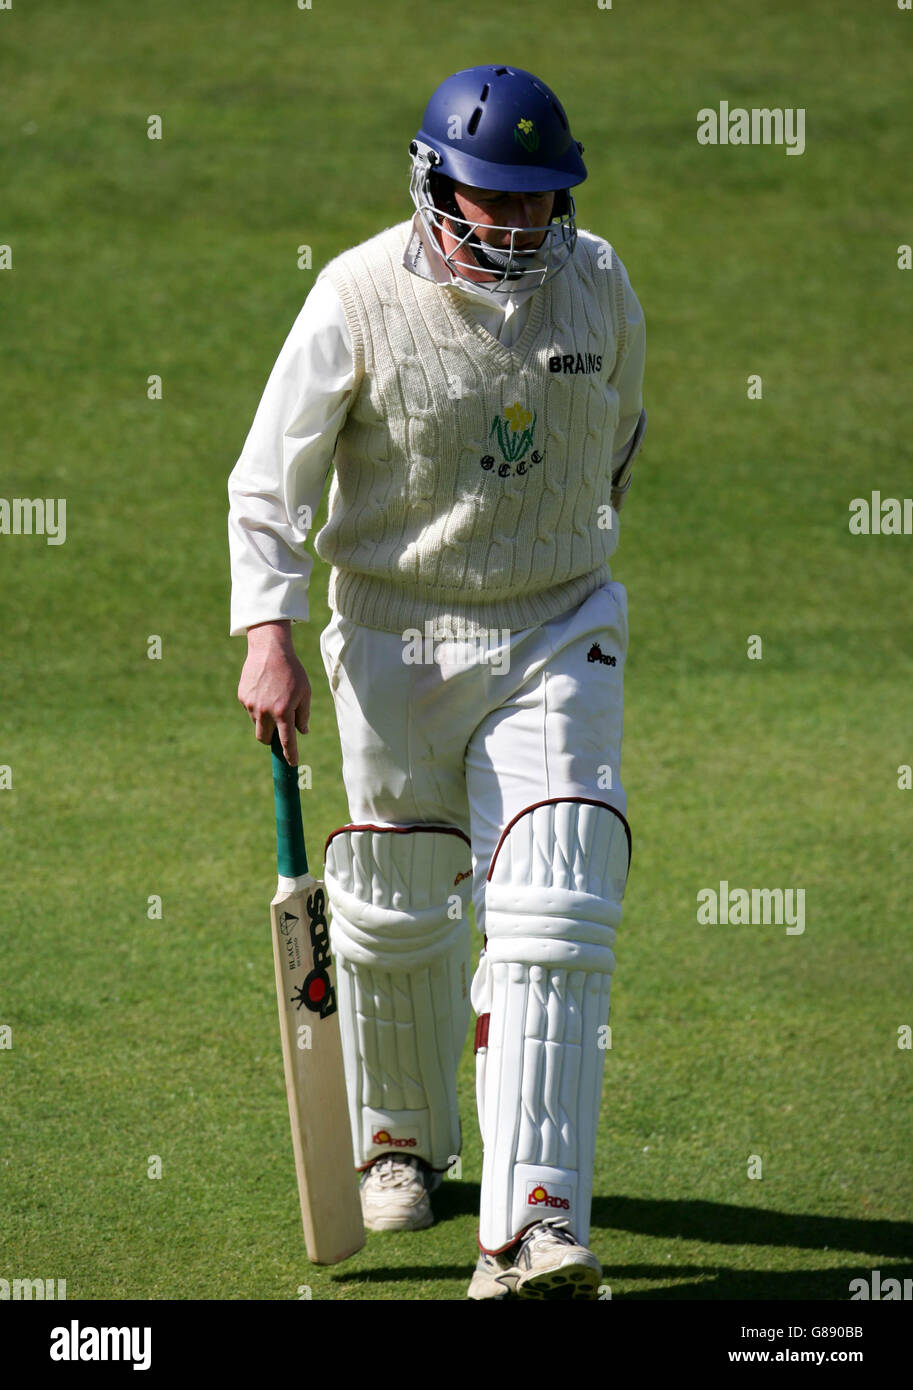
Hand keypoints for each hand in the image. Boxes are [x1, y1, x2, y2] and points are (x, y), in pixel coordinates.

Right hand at [238, 620, 310, 764]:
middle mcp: (265, 712)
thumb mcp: (305, 692)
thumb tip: (302, 732)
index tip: (292, 763)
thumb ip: (303, 715)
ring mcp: (251, 705)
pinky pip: (250, 710)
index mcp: (283, 712)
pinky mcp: (242, 697)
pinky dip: (257, 707)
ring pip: (257, 724)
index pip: (287, 741)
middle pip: (265, 739)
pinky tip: (264, 690)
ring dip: (265, 721)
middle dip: (272, 739)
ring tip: (273, 699)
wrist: (270, 649)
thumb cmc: (292, 671)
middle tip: (279, 729)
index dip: (290, 755)